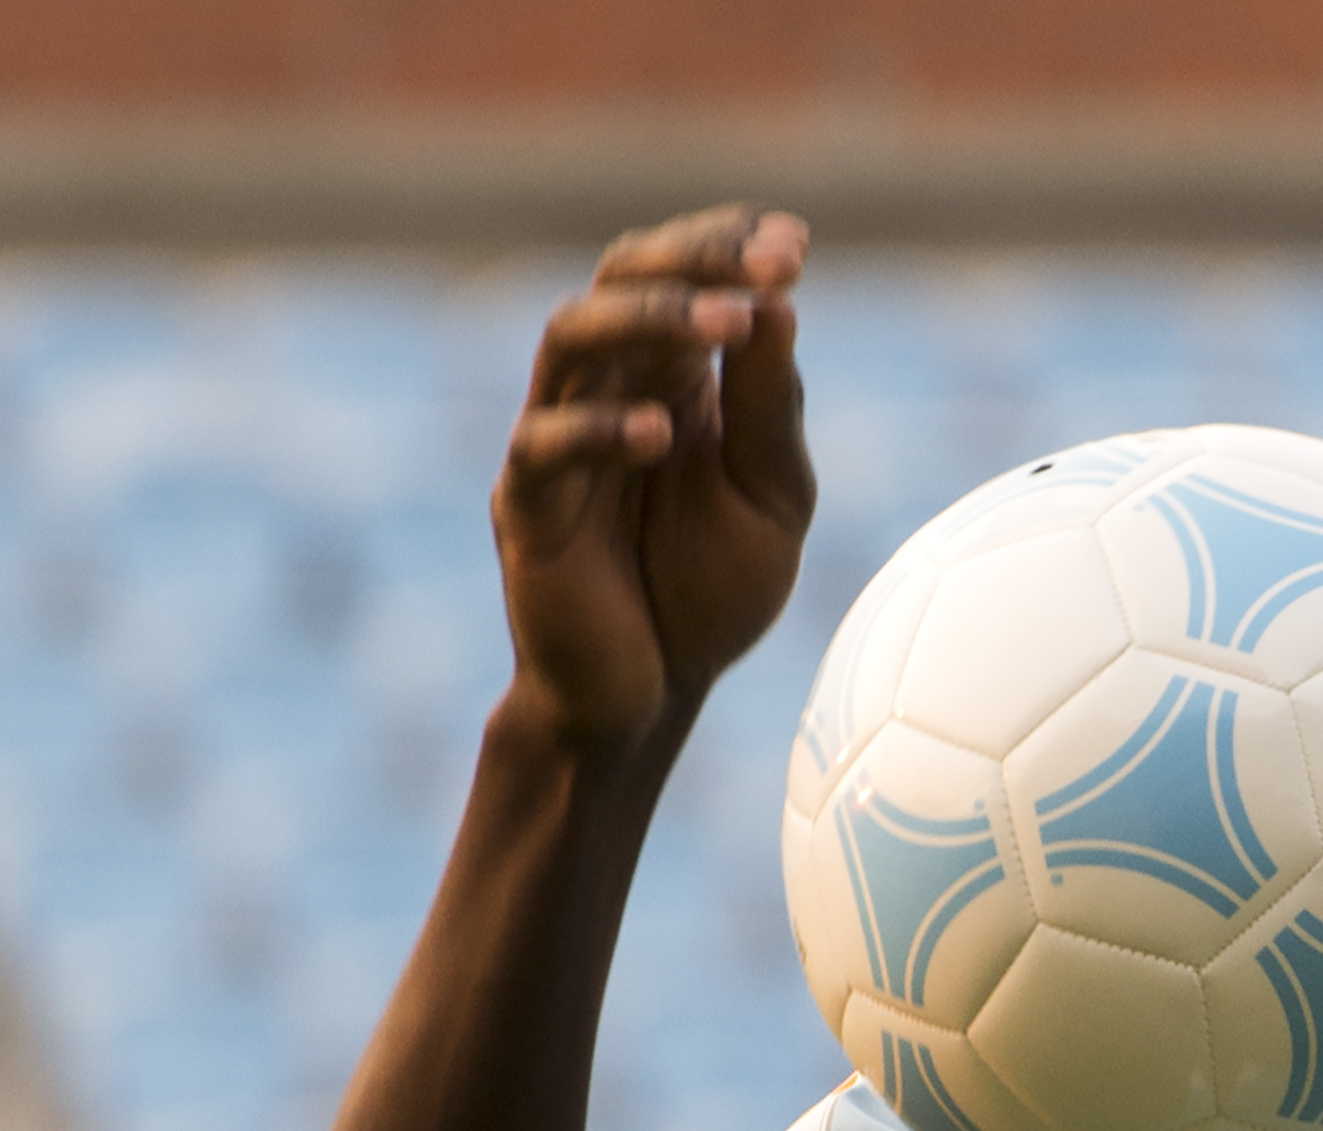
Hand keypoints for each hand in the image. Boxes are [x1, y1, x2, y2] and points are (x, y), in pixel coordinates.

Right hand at [491, 205, 814, 749]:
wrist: (652, 696)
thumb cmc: (708, 592)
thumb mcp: (773, 498)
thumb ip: (772, 412)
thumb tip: (782, 308)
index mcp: (666, 378)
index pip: (679, 277)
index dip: (727, 247)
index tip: (795, 242)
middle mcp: (603, 390)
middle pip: (617, 279)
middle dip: (694, 260)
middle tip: (768, 263)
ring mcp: (556, 440)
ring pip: (572, 339)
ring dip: (651, 318)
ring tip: (730, 320)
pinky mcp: (528, 505)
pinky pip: (544, 446)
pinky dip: (601, 430)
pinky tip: (664, 436)